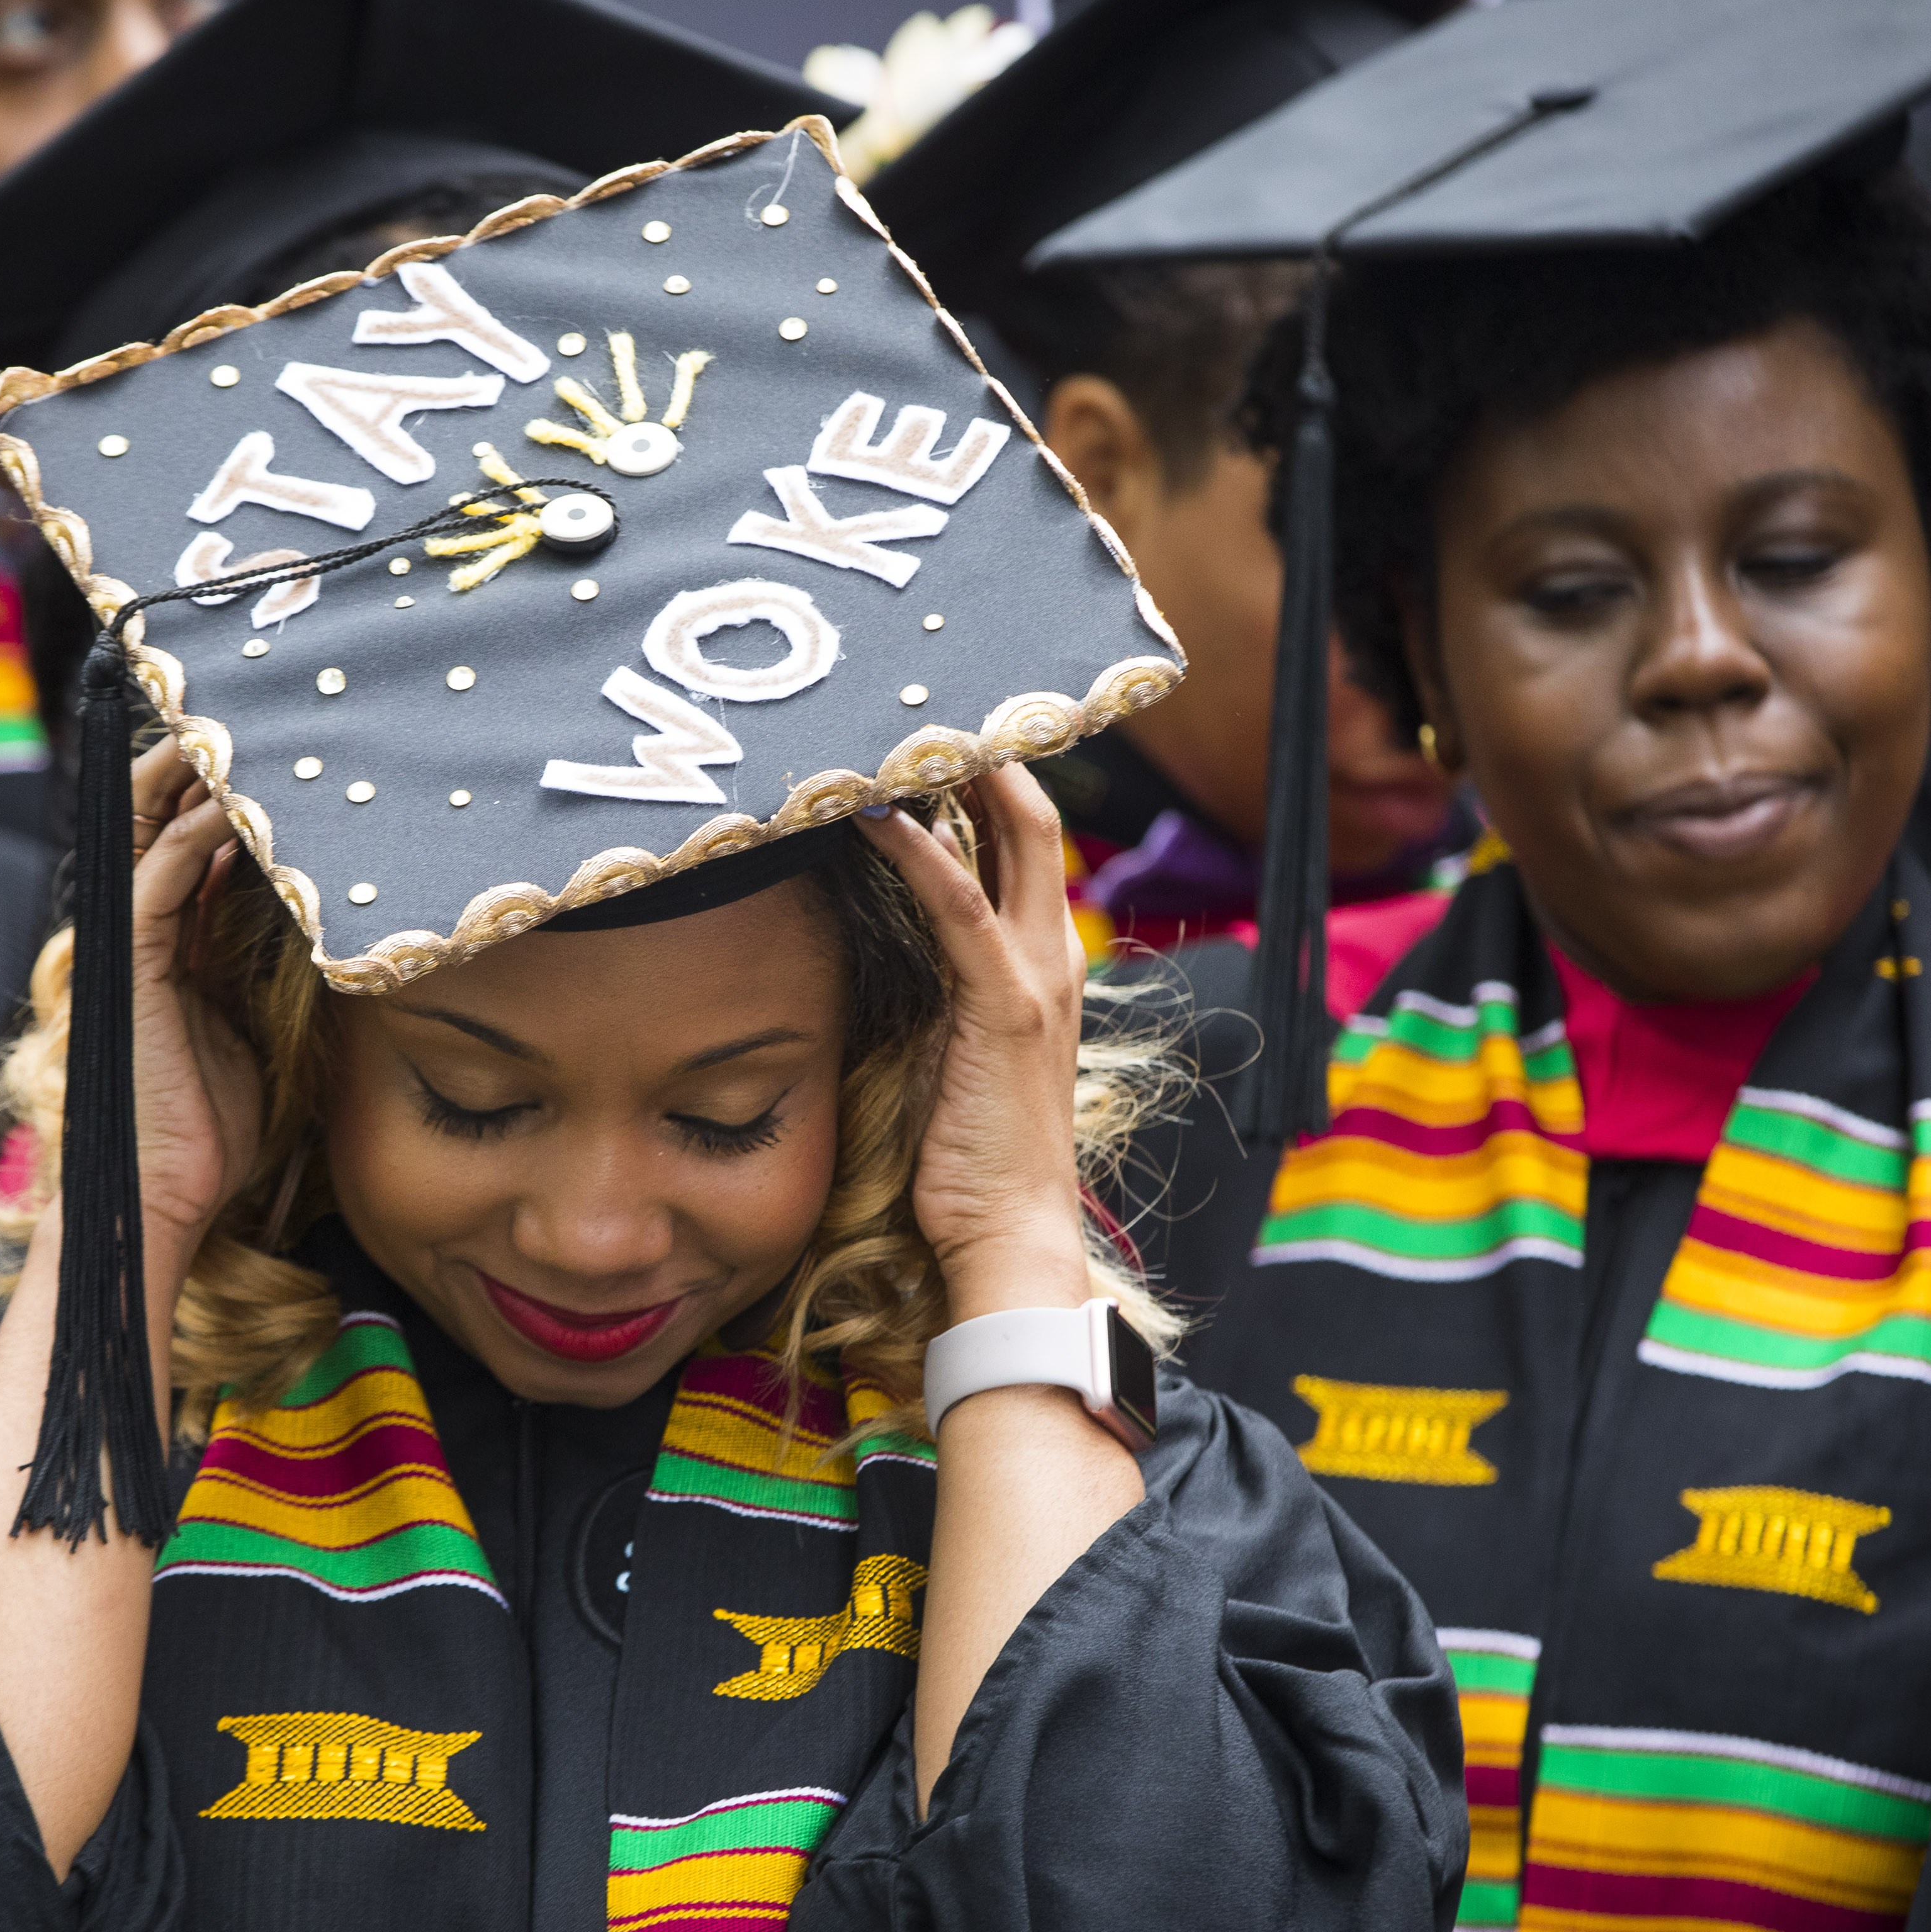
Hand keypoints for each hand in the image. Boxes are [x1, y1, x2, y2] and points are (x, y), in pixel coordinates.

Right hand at [119, 740, 263, 1267]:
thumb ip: (270, 969)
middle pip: (160, 824)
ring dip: (193, 783)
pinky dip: (192, 840)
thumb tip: (317, 915)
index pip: (189, 847)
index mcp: (171, 948)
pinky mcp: (130, 972)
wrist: (170, 1199)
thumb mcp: (260, 1028)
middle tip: (250, 716)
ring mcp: (130, 951)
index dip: (220, 795)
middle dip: (196, 767)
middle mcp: (143, 937)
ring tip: (238, 732)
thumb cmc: (218, 1129)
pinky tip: (231, 806)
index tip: (271, 753)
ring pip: (150, 837)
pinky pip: (157, 884)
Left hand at [859, 766, 1096, 1321]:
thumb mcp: (953, 1050)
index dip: (992, 780)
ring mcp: (1034, 980)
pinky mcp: (1001, 1009)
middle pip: (1033, 821)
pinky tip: (880, 813)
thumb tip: (899, 918)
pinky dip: (922, 853)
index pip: (1026, 845)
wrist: (1008, 1234)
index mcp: (1040, 967)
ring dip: (955, 778)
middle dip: (989, 752)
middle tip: (929, 697)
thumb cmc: (969, 1157)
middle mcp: (1050, 959)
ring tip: (900, 723)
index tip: (940, 730)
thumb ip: (942, 984)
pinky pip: (962, 907)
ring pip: (1009, 842)